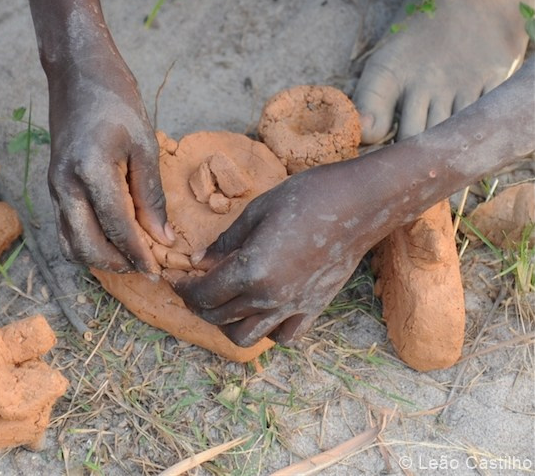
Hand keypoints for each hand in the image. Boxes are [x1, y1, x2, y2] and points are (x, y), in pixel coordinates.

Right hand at [45, 41, 172, 273]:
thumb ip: (151, 195)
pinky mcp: (52, 187)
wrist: (78, 74)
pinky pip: (64, 229)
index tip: (157, 271)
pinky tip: (110, 242)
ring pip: (70, 244)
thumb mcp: (144, 145)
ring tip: (129, 258)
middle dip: (117, 264)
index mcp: (91, 170)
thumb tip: (163, 237)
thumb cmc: (116, 101)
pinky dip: (85, 244)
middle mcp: (65, 184)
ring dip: (98, 259)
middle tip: (145, 269)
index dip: (139, 253)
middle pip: (87, 245)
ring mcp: (54, 187)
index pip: (117, 227)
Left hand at [174, 161, 381, 346]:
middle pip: (218, 317)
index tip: (175, 278)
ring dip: (226, 324)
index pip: (203, 294)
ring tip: (221, 302)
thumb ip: (224, 243)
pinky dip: (266, 332)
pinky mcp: (314, 308)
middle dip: (197, 304)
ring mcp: (294, 307)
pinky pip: (284, 337)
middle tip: (191, 287)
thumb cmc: (305, 197)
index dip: (183, 289)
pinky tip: (260, 310)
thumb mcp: (255, 212)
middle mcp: (270, 297)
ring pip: (245, 337)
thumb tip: (198, 261)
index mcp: (252, 270)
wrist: (359, 203)